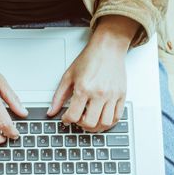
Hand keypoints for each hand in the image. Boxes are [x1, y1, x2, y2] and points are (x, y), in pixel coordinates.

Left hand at [47, 15, 138, 131]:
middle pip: (89, 123)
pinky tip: (101, 119)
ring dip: (95, 127)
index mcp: (83, 88)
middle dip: (80, 125)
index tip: (66, 118)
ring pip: (105, 123)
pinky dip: (109, 123)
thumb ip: (59, 96)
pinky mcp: (121, 95)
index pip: (73, 115)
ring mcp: (112, 95)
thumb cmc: (89, 59)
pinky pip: (117, 117)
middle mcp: (99, 93)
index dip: (66, 120)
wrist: (108, 48)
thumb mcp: (68, 76)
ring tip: (90, 121)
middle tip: (78, 120)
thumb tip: (51, 111)